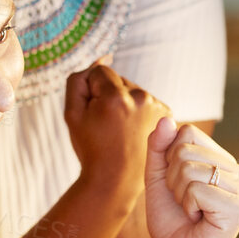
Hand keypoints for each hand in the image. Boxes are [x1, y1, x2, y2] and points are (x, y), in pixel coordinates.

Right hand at [64, 60, 170, 197]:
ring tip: (119, 130)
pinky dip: (137, 111)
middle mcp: (141, 97)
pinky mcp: (166, 113)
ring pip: (131, 91)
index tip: (93, 115)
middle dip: (108, 96)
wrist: (115, 180)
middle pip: (118, 80)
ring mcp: (157, 106)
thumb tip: (102, 57)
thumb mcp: (72, 114)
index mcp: (116, 97)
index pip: (99, 72)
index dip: (90, 92)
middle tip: (105, 126)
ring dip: (123, 103)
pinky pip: (145, 102)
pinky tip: (132, 131)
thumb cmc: (91, 148)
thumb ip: (79, 80)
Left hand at [143, 118, 238, 237]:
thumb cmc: (170, 220)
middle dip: (172, 177)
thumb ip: (158, 147)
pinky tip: (198, 218)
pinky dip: (188, 205)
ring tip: (191, 210)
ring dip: (179, 193)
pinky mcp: (237, 207)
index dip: (169, 158)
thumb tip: (167, 119)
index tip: (176, 183)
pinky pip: (197, 189)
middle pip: (186, 148)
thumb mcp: (157, 177)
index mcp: (221, 160)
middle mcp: (236, 171)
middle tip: (183, 201)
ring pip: (190, 168)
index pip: (187, 131)